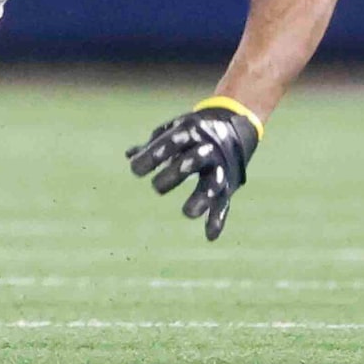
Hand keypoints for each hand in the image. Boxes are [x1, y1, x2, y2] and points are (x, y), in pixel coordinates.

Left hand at [125, 103, 260, 239]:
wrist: (234, 127)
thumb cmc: (192, 134)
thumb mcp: (174, 132)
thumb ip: (153, 145)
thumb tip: (129, 155)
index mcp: (191, 132)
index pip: (172, 142)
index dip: (153, 155)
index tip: (135, 170)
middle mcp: (208, 149)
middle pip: (194, 160)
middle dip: (176, 173)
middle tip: (156, 188)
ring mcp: (220, 167)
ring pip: (213, 182)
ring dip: (202, 197)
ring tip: (188, 213)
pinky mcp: (229, 185)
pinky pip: (225, 203)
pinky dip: (218, 219)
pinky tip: (210, 236)